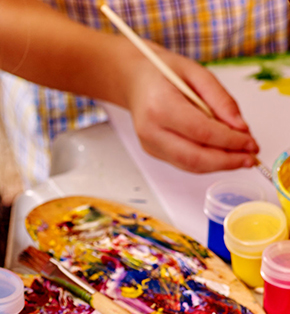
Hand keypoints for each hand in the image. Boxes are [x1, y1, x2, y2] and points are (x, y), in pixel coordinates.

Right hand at [124, 44, 258, 172]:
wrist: (135, 81)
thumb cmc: (164, 72)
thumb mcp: (197, 73)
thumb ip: (221, 99)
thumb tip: (241, 128)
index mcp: (160, 106)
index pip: (201, 132)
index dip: (230, 141)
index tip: (252, 142)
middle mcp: (150, 130)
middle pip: (194, 157)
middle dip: (226, 161)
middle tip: (249, 158)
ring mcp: (149, 144)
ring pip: (189, 165)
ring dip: (218, 164)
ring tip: (240, 158)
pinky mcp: (153, 151)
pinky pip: (184, 162)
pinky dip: (206, 161)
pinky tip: (221, 153)